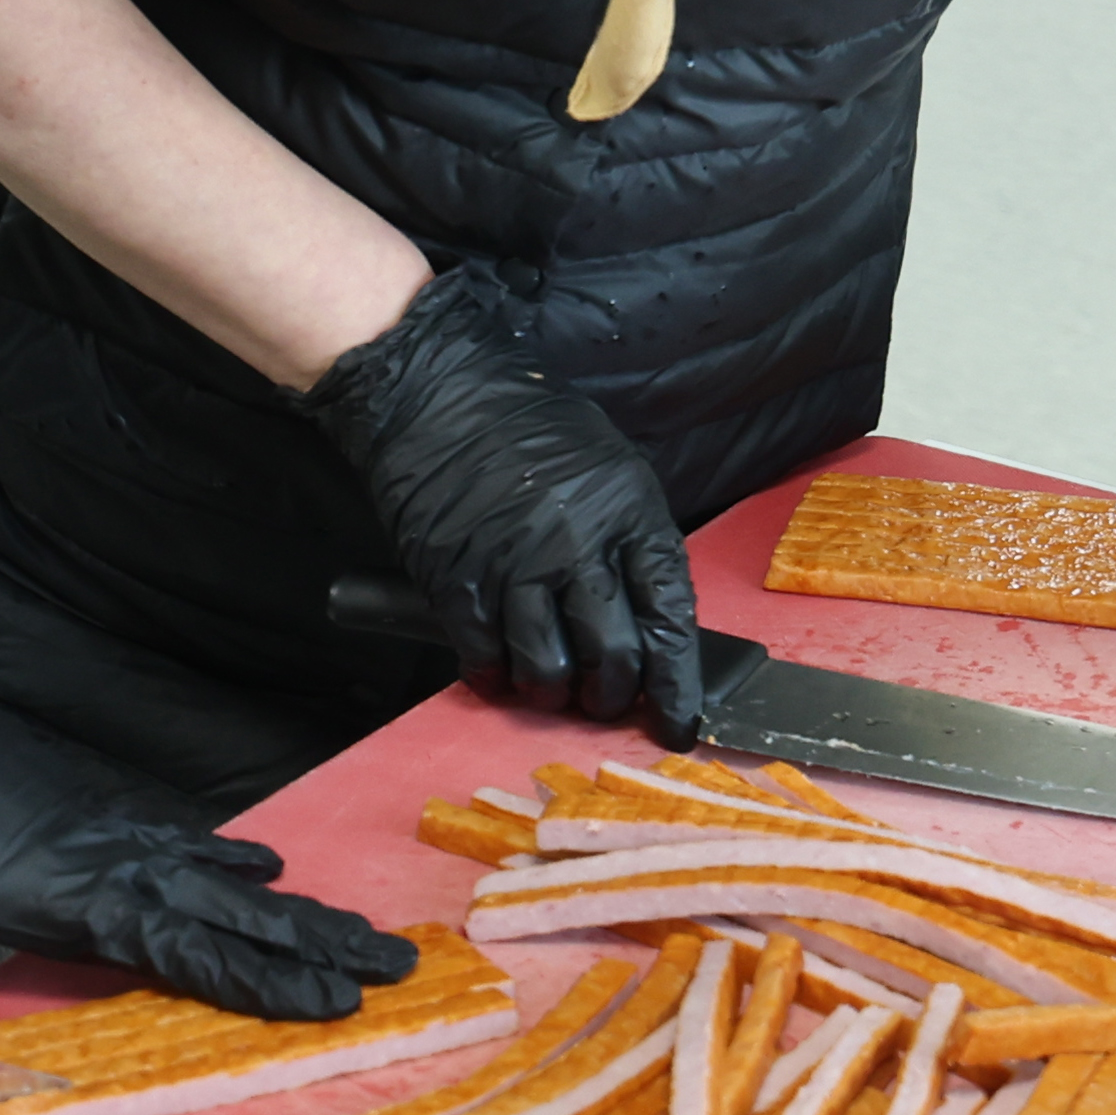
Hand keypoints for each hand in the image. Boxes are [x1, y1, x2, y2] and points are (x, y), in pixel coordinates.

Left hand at [0, 643, 418, 1041]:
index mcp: (85, 895)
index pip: (199, 952)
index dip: (269, 984)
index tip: (342, 1005)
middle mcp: (117, 858)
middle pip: (240, 909)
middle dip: (320, 942)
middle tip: (398, 963)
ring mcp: (110, 825)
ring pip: (221, 872)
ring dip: (288, 905)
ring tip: (352, 926)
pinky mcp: (90, 805)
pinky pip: (182, 837)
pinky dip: (228, 856)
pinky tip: (255, 862)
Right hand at [298, 262, 704, 737]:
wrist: (436, 391)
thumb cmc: (527, 426)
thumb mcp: (611, 467)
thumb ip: (633, 542)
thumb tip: (651, 622)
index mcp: (629, 512)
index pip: (670, 618)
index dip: (679, 683)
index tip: (680, 723)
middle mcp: (578, 545)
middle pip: (614, 658)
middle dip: (613, 697)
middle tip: (602, 700)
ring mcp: (514, 566)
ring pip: (549, 671)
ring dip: (553, 694)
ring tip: (549, 686)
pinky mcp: (457, 581)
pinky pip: (484, 658)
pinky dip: (495, 677)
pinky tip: (498, 669)